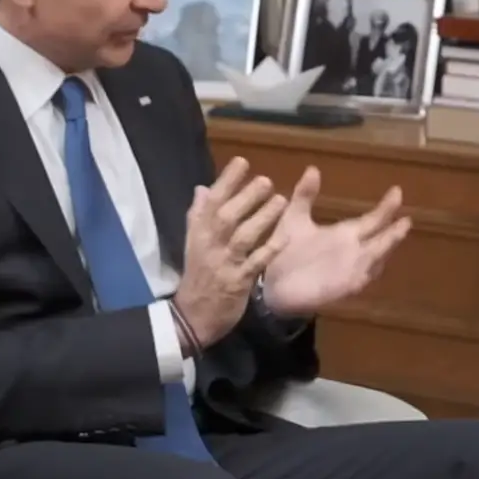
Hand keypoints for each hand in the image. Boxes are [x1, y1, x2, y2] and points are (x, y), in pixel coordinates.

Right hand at [173, 157, 287, 348]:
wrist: (193, 317)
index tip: (242, 162)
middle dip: (246, 196)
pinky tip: (285, 238)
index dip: (227, 181)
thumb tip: (202, 188)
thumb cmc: (198, 276)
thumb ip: (198, 216)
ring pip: (242, 237)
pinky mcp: (237, 283)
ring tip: (282, 201)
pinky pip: (255, 264)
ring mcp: (224, 264)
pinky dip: (268, 250)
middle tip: (266, 180)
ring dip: (262, 218)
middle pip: (227, 216)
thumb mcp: (193, 244)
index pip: (211, 202)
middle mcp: (210, 245)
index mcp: (199, 233)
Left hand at [260, 168, 412, 315]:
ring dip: (386, 247)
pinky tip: (376, 262)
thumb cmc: (284, 252)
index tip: (397, 191)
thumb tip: (313, 168)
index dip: (386, 208)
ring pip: (376, 258)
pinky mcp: (341, 287)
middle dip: (394, 230)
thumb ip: (305, 196)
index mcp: (344, 234)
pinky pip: (360, 279)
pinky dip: (368, 270)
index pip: (372, 220)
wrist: (269, 284)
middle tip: (407, 218)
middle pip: (381, 240)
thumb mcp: (295, 218)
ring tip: (397, 235)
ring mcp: (350, 270)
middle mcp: (353, 252)